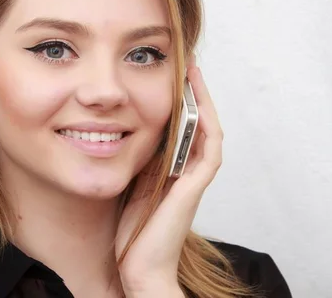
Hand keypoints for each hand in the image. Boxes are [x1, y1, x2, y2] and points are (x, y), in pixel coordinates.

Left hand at [115, 59, 222, 295]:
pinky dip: (207, 125)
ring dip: (204, 100)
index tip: (173, 73)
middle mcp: (188, 170)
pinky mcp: (194, 187)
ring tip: (193, 72)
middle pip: (200, 122)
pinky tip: (198, 103)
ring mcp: (194, 179)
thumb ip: (138, 160)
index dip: (182, 99)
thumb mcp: (132, 184)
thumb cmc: (134, 231)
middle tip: (187, 63)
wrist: (138, 267)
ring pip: (209, 130)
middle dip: (195, 92)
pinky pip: (209, 150)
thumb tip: (122, 130)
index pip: (185, 126)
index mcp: (173, 169)